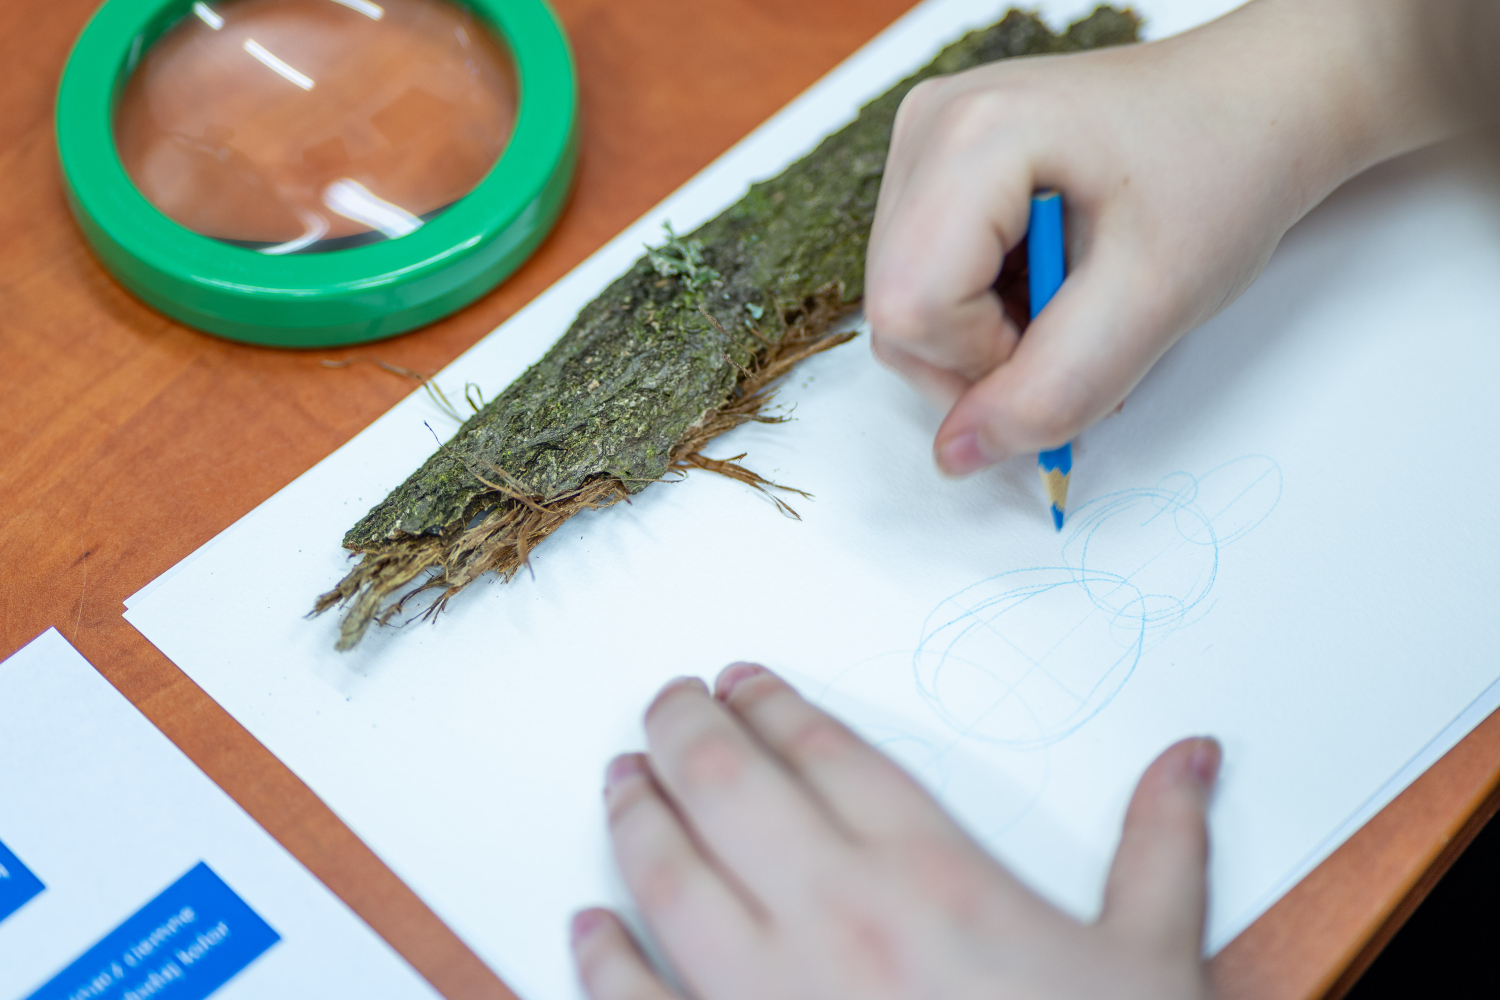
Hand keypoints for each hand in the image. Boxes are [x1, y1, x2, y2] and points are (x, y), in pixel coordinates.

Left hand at [571, 663, 1221, 999]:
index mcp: (932, 876)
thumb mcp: (1156, 959)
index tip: (741, 678)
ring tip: (617, 776)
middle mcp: (837, 918)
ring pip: (669, 878)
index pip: (826, 753)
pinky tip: (583, 927)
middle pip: (729, 786)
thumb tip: (1192, 752)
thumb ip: (1163, 844)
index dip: (773, 703)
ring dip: (633, 816)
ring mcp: (771, 996)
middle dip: (684, 726)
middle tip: (665, 698)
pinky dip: (600, 963)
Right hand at [864, 0, 1465, 474]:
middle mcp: (928, 128)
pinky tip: (1049, 278)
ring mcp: (924, 145)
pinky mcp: (934, 169)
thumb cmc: (1225, 169)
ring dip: (987, 339)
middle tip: (1081, 324)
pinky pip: (922, 282)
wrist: (1257, 108)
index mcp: (972, 134)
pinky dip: (985, 312)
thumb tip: (958, 453)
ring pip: (904, 306)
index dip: (986, 361)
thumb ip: (1053, 390)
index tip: (1074, 334)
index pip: (910, 308)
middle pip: (894, 312)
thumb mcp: (1154, 301)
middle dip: (984, 356)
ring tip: (1073, 298)